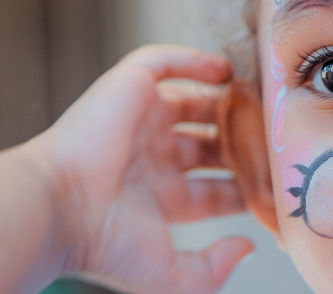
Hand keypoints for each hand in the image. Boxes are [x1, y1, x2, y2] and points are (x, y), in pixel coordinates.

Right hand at [30, 45, 252, 292]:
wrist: (57, 207)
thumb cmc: (105, 243)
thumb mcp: (168, 274)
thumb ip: (212, 271)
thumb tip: (247, 247)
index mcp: (161, 200)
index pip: (216, 190)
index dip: (246, 186)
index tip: (276, 183)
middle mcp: (152, 159)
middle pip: (210, 146)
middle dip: (243, 144)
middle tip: (275, 140)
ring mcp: (140, 123)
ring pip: (194, 103)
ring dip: (227, 102)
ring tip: (259, 102)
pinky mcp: (128, 89)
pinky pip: (164, 63)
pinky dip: (194, 60)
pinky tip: (225, 70)